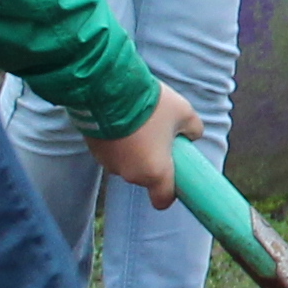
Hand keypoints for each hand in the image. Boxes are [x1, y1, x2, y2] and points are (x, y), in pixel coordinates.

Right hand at [85, 85, 205, 207]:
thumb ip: (193, 129)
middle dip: (153, 161)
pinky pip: (112, 151)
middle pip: (145, 176)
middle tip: (159, 136)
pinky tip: (121, 121)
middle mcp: (131, 174)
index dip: (169, 192)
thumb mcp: (184, 112)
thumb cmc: (151, 104)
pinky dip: (118, 142)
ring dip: (134, 151)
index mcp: (156, 172)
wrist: (109, 88)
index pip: (162, 200)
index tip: (174, 176)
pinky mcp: (94, 150)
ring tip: (138, 124)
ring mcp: (109, 164)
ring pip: (128, 163)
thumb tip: (193, 135)